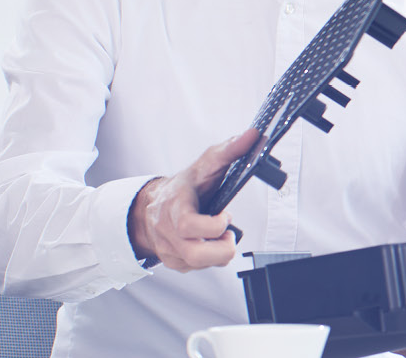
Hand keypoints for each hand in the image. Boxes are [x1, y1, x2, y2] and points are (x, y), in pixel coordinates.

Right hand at [127, 128, 259, 270]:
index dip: (213, 226)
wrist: (152, 206)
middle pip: (196, 255)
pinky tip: (208, 243)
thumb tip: (253, 136)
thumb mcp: (205, 164)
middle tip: (227, 233)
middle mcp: (168, 231)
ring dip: (218, 253)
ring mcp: (169, 249)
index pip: (189, 225)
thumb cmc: (183, 187)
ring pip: (198, 265)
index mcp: (174, 207)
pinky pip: (196, 269)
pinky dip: (209, 259)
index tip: (225, 216)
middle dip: (222, 248)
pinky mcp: (173, 262)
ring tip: (220, 236)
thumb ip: (229, 150)